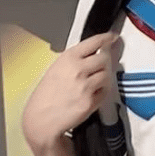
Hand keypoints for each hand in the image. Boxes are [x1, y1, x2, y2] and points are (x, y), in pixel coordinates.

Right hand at [22, 31, 120, 149]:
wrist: (41, 118)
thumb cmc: (46, 95)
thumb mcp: (56, 69)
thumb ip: (75, 60)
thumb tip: (94, 55)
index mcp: (68, 58)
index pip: (94, 42)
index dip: (106, 38)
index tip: (112, 37)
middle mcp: (78, 69)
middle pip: (105, 58)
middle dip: (105, 62)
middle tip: (101, 66)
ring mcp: (86, 86)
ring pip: (107, 75)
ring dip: (103, 78)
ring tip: (92, 83)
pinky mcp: (91, 101)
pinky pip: (105, 92)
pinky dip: (101, 92)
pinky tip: (90, 94)